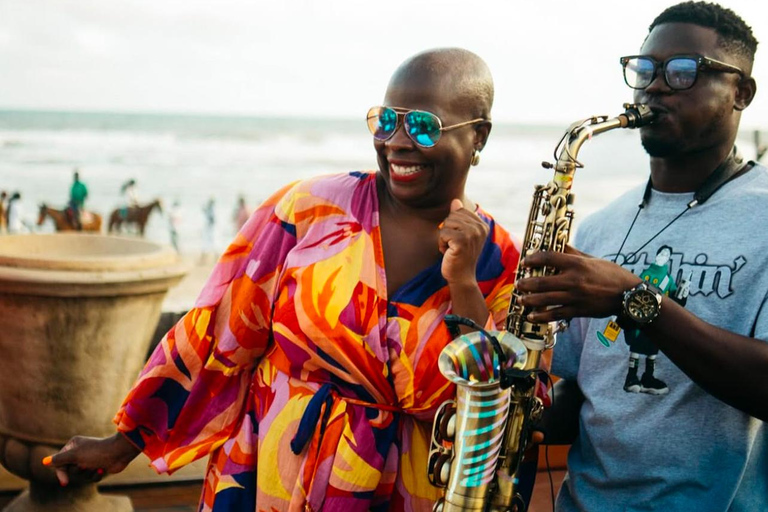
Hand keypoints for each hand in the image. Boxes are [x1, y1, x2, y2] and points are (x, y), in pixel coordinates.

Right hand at [43, 433, 139, 485]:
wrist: (119, 453)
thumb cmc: (96, 452)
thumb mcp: (75, 455)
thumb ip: (59, 459)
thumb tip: (44, 462)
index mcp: (73, 445)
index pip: (59, 461)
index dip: (61, 472)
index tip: (64, 482)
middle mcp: (80, 451)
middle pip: (70, 469)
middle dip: (78, 471)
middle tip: (86, 465)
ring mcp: (89, 459)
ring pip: (81, 475)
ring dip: (88, 473)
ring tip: (96, 466)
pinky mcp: (98, 466)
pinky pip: (90, 477)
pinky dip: (95, 475)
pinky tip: (102, 469)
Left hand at [439, 199, 488, 285]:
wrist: (462, 277)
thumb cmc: (460, 255)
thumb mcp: (461, 234)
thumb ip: (459, 217)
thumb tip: (455, 200)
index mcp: (482, 225)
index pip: (459, 211)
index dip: (454, 225)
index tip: (460, 239)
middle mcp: (480, 228)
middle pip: (452, 216)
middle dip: (448, 230)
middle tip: (455, 245)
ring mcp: (472, 234)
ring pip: (446, 224)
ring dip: (444, 238)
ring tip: (452, 249)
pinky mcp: (462, 242)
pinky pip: (443, 233)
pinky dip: (442, 244)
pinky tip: (449, 253)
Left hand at [515, 246, 640, 322]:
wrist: (628, 295)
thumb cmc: (611, 274)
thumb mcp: (592, 259)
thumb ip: (573, 252)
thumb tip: (558, 242)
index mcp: (576, 264)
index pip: (548, 257)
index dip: (533, 259)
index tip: (525, 261)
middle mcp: (573, 280)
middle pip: (541, 281)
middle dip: (526, 283)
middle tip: (519, 283)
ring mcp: (575, 296)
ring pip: (545, 299)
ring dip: (529, 300)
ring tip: (521, 299)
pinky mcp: (578, 310)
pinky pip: (555, 314)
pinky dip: (541, 316)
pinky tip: (532, 316)